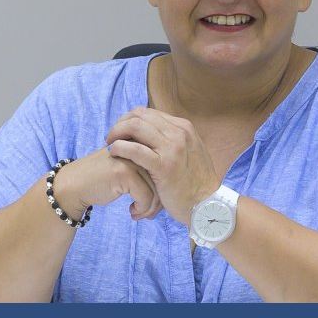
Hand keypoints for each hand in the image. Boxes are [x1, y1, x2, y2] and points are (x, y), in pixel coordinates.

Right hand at [52, 147, 161, 220]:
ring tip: (140, 215)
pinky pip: (145, 196)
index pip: (165, 166)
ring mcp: (131, 158)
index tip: (154, 204)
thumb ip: (147, 171)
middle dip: (159, 200)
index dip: (163, 189)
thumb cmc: (103, 180)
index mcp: (141, 144)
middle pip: (163, 177)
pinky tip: (132, 212)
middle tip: (149, 213)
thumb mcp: (128, 170)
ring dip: (150, 208)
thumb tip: (169, 192)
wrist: (75, 185)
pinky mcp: (124, 172)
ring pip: (157, 188)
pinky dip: (141, 208)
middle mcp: (138, 147)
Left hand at [105, 107, 221, 224]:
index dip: (129, 119)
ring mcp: (172, 148)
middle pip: (139, 115)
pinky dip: (120, 148)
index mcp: (183, 127)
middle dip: (120, 124)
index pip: (148, 112)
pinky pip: (135, 149)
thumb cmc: (194, 182)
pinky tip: (113, 153)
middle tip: (110, 137)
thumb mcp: (188, 152)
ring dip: (117, 133)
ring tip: (109, 145)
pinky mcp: (164, 166)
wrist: (208, 204)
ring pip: (136, 126)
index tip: (120, 132)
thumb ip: (172, 140)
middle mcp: (179, 132)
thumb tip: (152, 132)